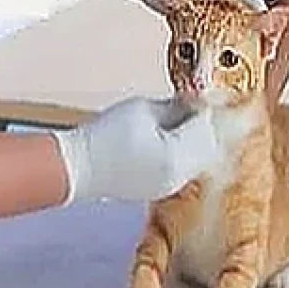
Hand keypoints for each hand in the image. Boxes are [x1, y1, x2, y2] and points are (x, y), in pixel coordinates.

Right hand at [52, 96, 219, 203]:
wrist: (79, 168)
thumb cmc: (104, 136)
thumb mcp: (143, 109)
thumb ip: (177, 105)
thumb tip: (195, 102)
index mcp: (175, 156)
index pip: (205, 126)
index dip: (201, 108)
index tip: (194, 96)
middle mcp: (177, 176)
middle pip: (209, 146)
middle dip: (201, 126)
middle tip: (188, 108)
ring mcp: (170, 187)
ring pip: (199, 160)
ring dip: (194, 141)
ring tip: (174, 124)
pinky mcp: (161, 190)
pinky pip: (184, 169)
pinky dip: (183, 153)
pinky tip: (165, 141)